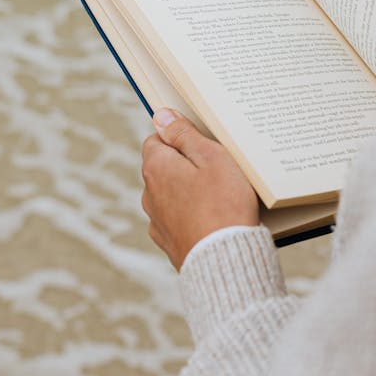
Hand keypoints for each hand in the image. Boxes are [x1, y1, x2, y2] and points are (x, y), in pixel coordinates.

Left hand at [141, 109, 259, 269]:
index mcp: (156, 168)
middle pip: (164, 167)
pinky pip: (178, 219)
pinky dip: (191, 215)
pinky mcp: (170, 243)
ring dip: (189, 191)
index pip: (157, 138)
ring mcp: (157, 221)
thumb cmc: (224, 204)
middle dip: (186, 164)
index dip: (180, 137)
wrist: (226, 260)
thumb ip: (183, 134)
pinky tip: (213, 219)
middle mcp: (149, 195)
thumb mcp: (211, 157)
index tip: (204, 143)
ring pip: (171, 194)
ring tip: (220, 197)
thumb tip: (161, 115)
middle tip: (218, 169)